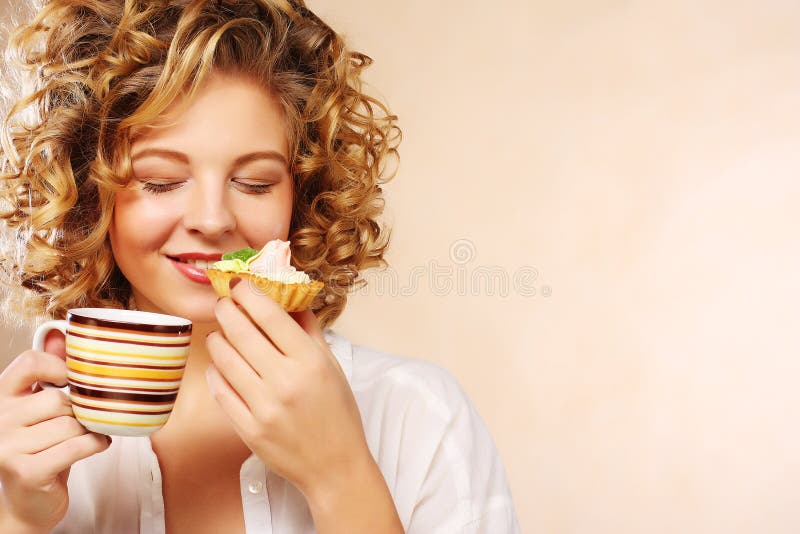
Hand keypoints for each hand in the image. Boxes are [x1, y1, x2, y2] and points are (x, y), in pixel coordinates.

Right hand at [0, 332, 109, 531]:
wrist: (30, 502)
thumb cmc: (43, 448)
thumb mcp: (44, 409)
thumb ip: (50, 373)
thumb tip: (60, 333)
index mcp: (2, 398)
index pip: (28, 362)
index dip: (59, 365)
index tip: (75, 380)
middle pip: (58, 398)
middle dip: (82, 410)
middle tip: (87, 418)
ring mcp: (9, 447)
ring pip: (71, 423)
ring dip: (90, 430)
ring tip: (89, 434)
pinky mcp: (27, 470)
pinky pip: (76, 446)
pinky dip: (96, 444)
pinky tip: (97, 445)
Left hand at [206, 278, 370, 498]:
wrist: (335, 466)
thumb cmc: (338, 414)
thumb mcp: (333, 367)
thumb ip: (310, 331)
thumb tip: (290, 298)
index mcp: (310, 362)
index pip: (270, 316)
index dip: (249, 295)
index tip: (240, 285)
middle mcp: (285, 381)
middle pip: (242, 332)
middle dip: (227, 311)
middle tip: (223, 303)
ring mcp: (264, 407)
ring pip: (225, 360)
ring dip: (218, 340)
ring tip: (219, 333)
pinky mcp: (248, 429)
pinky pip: (221, 391)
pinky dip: (216, 373)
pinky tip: (220, 365)